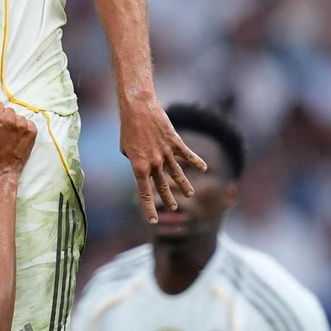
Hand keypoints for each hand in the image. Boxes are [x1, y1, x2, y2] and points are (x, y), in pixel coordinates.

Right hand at [0, 90, 36, 175]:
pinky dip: (24, 129)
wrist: (0, 167)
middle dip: (5, 118)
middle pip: (8, 110)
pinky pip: (28, 123)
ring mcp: (21, 124)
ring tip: (10, 136)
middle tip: (1, 132)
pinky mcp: (31, 131)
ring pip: (18, 116)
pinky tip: (18, 138)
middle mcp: (8, 118)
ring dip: (14, 124)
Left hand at [119, 100, 205, 223]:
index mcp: (139, 167)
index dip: (148, 209)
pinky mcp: (175, 142)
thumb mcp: (125, 148)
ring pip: (177, 174)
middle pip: (162, 186)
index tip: (152, 221)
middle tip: (173, 208)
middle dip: (168, 199)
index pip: (145, 193)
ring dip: (184, 186)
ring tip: (190, 194)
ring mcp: (166, 153)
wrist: (138, 108)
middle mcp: (154, 163)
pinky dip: (197, 161)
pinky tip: (204, 168)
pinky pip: (188, 155)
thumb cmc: (128, 128)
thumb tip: (145, 167)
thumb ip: (136, 161)